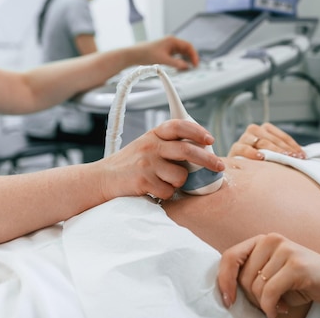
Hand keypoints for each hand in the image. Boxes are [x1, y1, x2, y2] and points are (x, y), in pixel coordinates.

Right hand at [95, 119, 223, 200]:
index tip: (210, 139)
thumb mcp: (147, 146)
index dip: (197, 131)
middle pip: (188, 151)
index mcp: (154, 134)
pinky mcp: (143, 181)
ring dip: (178, 183)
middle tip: (218, 167)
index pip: (179, 125)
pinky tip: (153, 189)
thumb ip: (169, 145)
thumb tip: (202, 151)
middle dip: (208, 160)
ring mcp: (147, 163)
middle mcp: (151, 145)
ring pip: (181, 175)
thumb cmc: (130, 165)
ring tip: (164, 181)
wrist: (102, 179)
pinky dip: (165, 194)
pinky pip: (168, 191)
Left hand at [142, 35, 200, 69]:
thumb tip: (186, 67)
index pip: (188, 46)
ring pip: (182, 54)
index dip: (194, 55)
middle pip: (186, 50)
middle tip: (193, 68)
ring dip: (185, 61)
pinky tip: (180, 68)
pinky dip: (180, 62)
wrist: (135, 55)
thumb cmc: (146, 53)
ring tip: (187, 69)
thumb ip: (176, 63)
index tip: (195, 63)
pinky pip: (177, 57)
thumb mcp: (163, 60)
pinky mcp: (166, 52)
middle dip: (191, 59)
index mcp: (172, 40)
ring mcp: (169, 47)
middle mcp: (172, 43)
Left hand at [218, 233, 319, 317]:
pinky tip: (281, 310)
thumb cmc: (301, 280)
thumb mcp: (272, 271)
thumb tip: (225, 289)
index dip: (224, 279)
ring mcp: (285, 250)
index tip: (227, 299)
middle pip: (243, 277)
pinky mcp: (296, 265)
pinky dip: (271, 308)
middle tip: (269, 304)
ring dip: (265, 304)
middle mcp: (272, 240)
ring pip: (256, 287)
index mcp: (263, 240)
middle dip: (253, 298)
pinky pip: (269, 293)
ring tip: (279, 304)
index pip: (231, 256)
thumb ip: (252, 272)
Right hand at [227, 123, 304, 159]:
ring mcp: (244, 138)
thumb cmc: (258, 160)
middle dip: (285, 149)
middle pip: (273, 139)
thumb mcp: (272, 153)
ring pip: (261, 142)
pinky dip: (253, 152)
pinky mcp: (236, 148)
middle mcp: (254, 130)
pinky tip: (261, 157)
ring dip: (273, 150)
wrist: (238, 166)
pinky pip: (244, 148)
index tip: (302, 156)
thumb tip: (302, 156)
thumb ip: (284, 152)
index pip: (282, 136)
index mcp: (265, 129)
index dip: (293, 146)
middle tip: (294, 158)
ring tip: (281, 157)